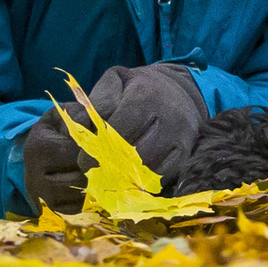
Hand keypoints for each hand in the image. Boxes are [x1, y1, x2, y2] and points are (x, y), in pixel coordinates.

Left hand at [20, 63, 210, 213]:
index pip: (119, 131)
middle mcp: (169, 118)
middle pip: (135, 155)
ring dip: (126, 180)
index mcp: (146, 97)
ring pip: (150, 171)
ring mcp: (181, 139)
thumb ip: (98, 101)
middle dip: (110, 169)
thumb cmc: (139, 88)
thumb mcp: (117, 82)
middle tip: (94, 175)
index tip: (82, 161)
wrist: (180, 92)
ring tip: (109, 180)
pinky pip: (163, 179)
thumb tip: (81, 126)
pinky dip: (143, 184)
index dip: (98, 150)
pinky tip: (128, 181)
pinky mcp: (186, 156)